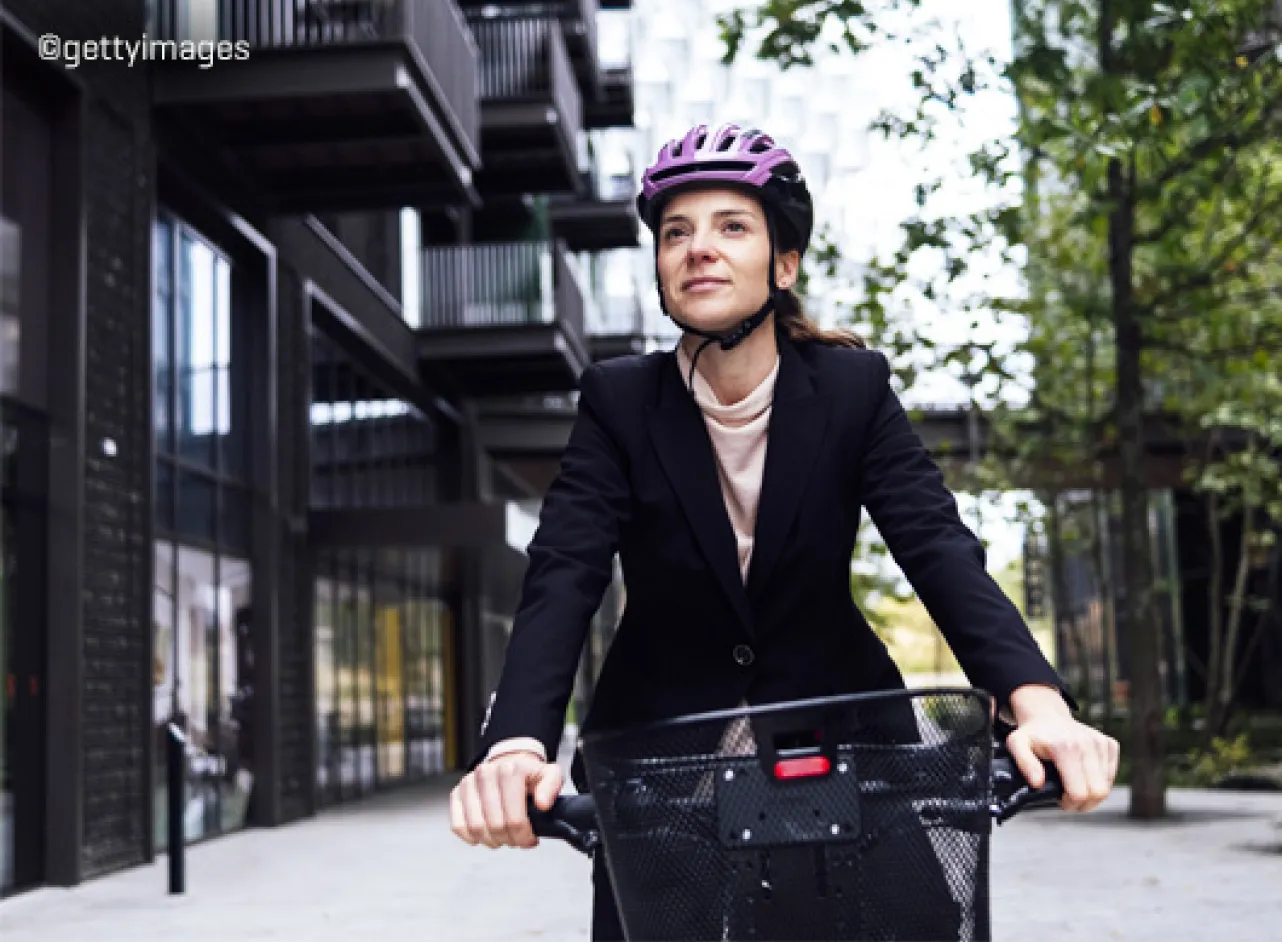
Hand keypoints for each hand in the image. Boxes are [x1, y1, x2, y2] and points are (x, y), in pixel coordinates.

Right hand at [449, 751, 563, 848]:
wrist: (509, 761)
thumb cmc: (529, 773)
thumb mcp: (550, 775)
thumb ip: (551, 788)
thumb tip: (542, 804)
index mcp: (510, 770)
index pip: (514, 818)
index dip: (523, 836)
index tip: (530, 839)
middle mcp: (486, 774)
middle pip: (495, 825)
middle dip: (509, 840)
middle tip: (517, 840)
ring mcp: (469, 783)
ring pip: (475, 827)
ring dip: (491, 841)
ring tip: (502, 838)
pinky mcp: (457, 793)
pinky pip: (458, 825)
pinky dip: (470, 837)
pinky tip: (484, 836)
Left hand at [1005, 684, 1119, 812]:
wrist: (1047, 716)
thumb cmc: (1032, 734)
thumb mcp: (1017, 746)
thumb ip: (1024, 765)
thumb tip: (1037, 783)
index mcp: (1065, 748)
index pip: (1079, 792)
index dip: (1070, 804)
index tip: (1060, 800)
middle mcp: (1087, 744)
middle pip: (1097, 792)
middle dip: (1083, 804)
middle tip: (1070, 799)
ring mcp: (1101, 743)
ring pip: (1107, 787)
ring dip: (1092, 794)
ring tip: (1075, 788)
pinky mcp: (1110, 744)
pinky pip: (1112, 775)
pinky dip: (1100, 782)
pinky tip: (1084, 777)